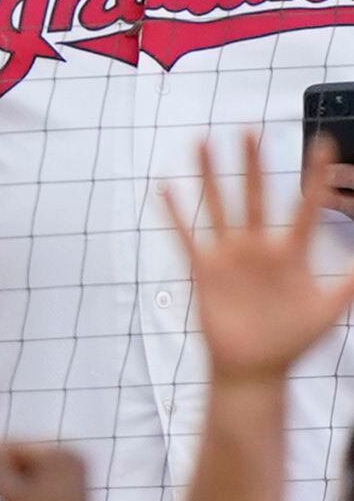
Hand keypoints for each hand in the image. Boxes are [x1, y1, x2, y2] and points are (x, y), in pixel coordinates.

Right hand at [162, 133, 353, 386]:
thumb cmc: (291, 343)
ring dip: (210, 176)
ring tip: (205, 142)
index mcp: (291, 255)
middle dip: (253, 164)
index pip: (304, 208)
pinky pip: (186, 237)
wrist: (253, 370)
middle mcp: (258, 248)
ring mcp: (230, 257)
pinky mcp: (204, 271)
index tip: (321, 144)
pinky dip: (174, 213)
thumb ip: (348, 285)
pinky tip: (165, 187)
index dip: (314, 177)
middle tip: (251, 130)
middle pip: (255, 197)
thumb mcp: (327, 312)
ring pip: (219, 207)